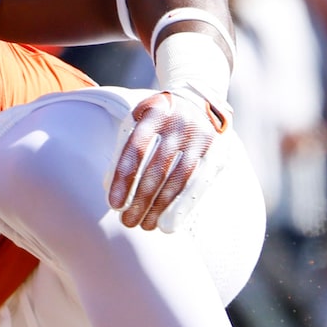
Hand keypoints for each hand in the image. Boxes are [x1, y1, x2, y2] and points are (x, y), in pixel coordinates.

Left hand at [111, 89, 222, 230]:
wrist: (199, 100)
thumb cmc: (160, 117)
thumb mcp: (140, 120)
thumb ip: (125, 148)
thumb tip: (109, 186)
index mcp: (155, 113)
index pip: (136, 148)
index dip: (124, 178)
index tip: (114, 204)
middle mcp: (180, 124)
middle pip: (157, 168)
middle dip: (141, 200)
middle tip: (127, 222)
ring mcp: (201, 139)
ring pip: (179, 179)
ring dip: (160, 207)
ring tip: (145, 226)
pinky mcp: (217, 153)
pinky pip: (199, 185)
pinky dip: (183, 206)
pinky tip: (168, 224)